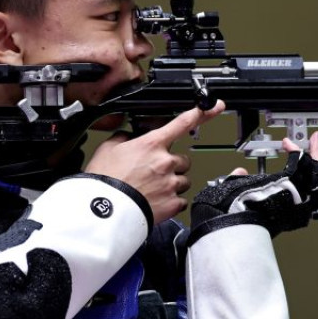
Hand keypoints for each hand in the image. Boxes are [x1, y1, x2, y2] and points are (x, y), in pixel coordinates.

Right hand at [85, 100, 225, 224]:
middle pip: (183, 159)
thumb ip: (125, 138)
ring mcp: (171, 183)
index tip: (214, 106)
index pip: (182, 123)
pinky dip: (171, 201)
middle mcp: (165, 162)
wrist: (103, 212)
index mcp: (152, 144)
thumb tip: (130, 137)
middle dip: (172, 165)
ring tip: (152, 189)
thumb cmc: (104, 181)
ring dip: (173, 183)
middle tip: (154, 173)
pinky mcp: (173, 204)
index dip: (201, 112)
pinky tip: (156, 201)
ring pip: (184, 180)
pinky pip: (181, 200)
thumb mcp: (108, 149)